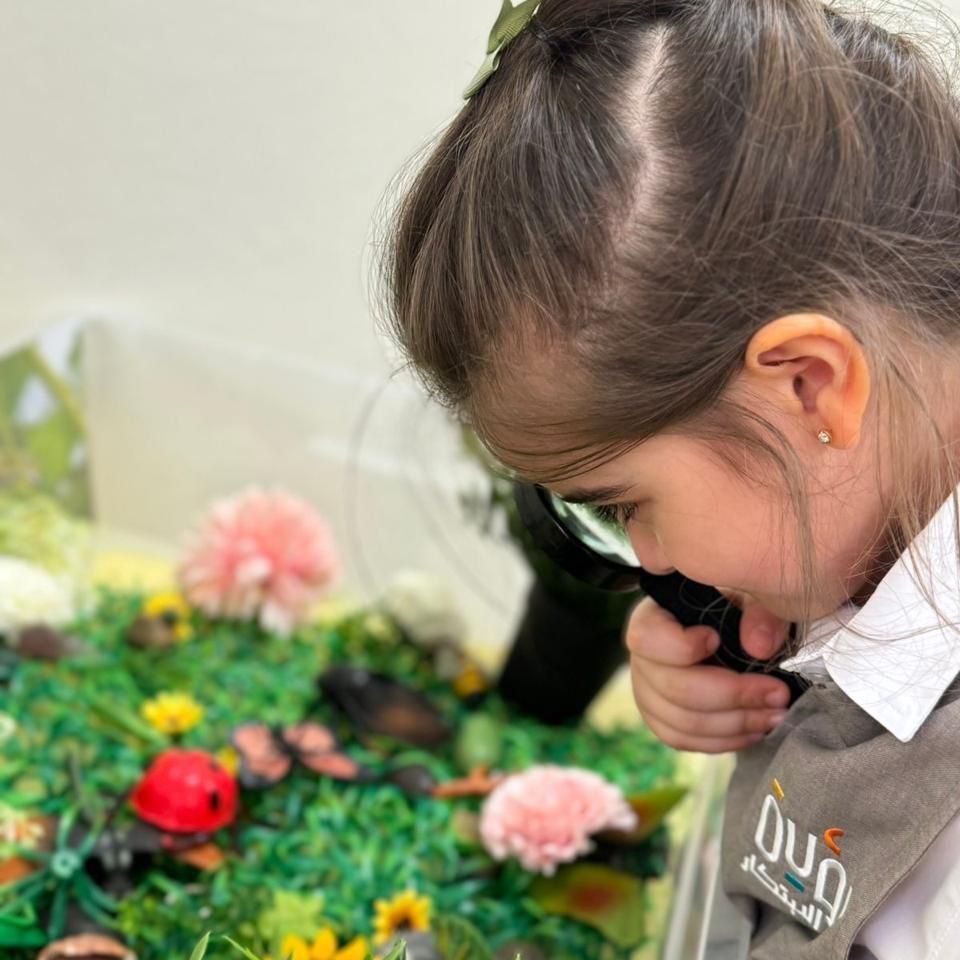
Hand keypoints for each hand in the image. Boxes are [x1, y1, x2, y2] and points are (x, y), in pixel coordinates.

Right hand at [625, 595, 790, 752]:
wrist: (726, 634)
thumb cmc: (732, 613)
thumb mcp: (747, 599)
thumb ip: (760, 614)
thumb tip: (760, 647)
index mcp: (652, 619)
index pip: (648, 639)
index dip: (683, 647)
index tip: (717, 640)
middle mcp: (641, 659)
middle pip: (675, 688)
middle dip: (733, 695)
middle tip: (777, 694)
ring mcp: (646, 692)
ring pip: (682, 721)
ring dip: (734, 723)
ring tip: (773, 716)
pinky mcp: (659, 719)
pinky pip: (681, 740)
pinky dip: (720, 741)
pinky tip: (752, 731)